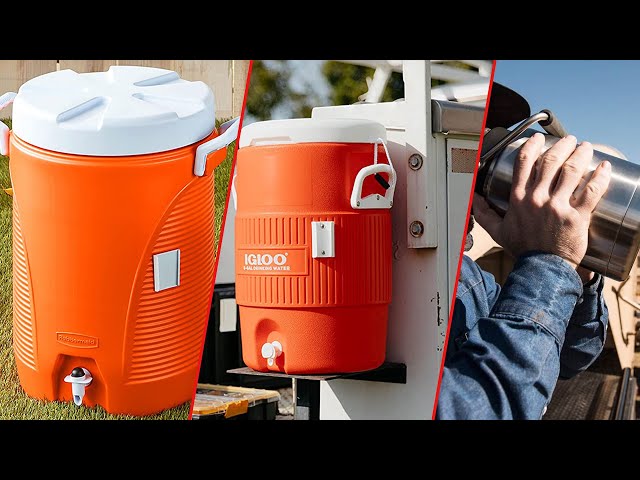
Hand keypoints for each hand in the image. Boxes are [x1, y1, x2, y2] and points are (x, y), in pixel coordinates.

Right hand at [474, 133, 611, 269]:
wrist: (542, 269)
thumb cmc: (523, 250)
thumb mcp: (498, 231)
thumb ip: (483, 213)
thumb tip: (473, 199)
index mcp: (519, 199)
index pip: (524, 162)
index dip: (532, 145)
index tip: (539, 139)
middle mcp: (537, 199)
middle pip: (551, 161)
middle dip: (562, 146)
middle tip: (570, 141)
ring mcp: (557, 207)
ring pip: (572, 171)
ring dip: (581, 154)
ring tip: (586, 148)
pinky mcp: (577, 217)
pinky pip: (592, 191)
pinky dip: (601, 176)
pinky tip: (605, 167)